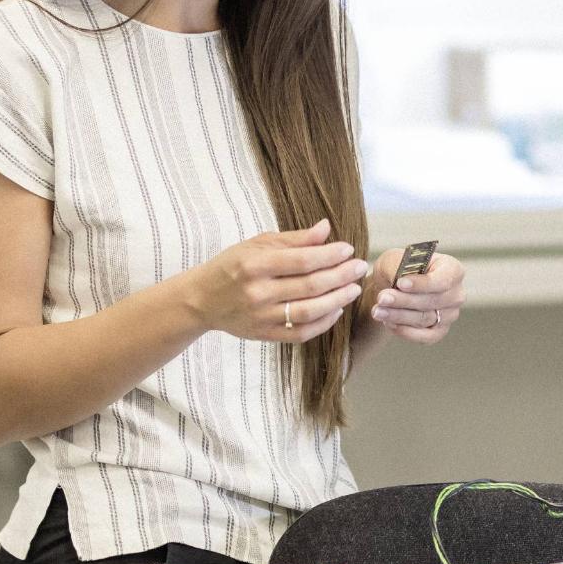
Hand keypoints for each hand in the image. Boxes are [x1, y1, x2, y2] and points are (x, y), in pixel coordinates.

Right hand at [187, 219, 367, 343]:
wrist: (202, 300)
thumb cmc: (232, 266)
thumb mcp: (257, 244)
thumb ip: (293, 239)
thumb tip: (326, 228)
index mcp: (255, 265)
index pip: (302, 260)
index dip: (329, 255)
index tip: (348, 249)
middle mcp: (258, 293)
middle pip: (310, 286)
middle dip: (341, 276)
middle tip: (360, 267)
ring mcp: (261, 317)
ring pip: (310, 311)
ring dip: (338, 300)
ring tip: (354, 288)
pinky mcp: (264, 335)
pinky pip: (301, 333)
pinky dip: (323, 323)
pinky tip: (336, 310)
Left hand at [365, 247, 464, 343]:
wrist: (391, 287)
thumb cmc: (397, 269)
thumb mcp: (395, 259)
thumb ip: (399, 267)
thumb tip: (400, 280)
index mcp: (452, 269)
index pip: (443, 280)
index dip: (422, 284)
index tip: (400, 283)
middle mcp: (456, 294)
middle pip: (432, 301)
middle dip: (404, 300)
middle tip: (382, 298)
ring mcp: (450, 315)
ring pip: (425, 319)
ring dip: (399, 316)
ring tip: (378, 311)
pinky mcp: (439, 331)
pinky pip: (426, 337)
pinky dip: (406, 331)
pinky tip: (388, 323)